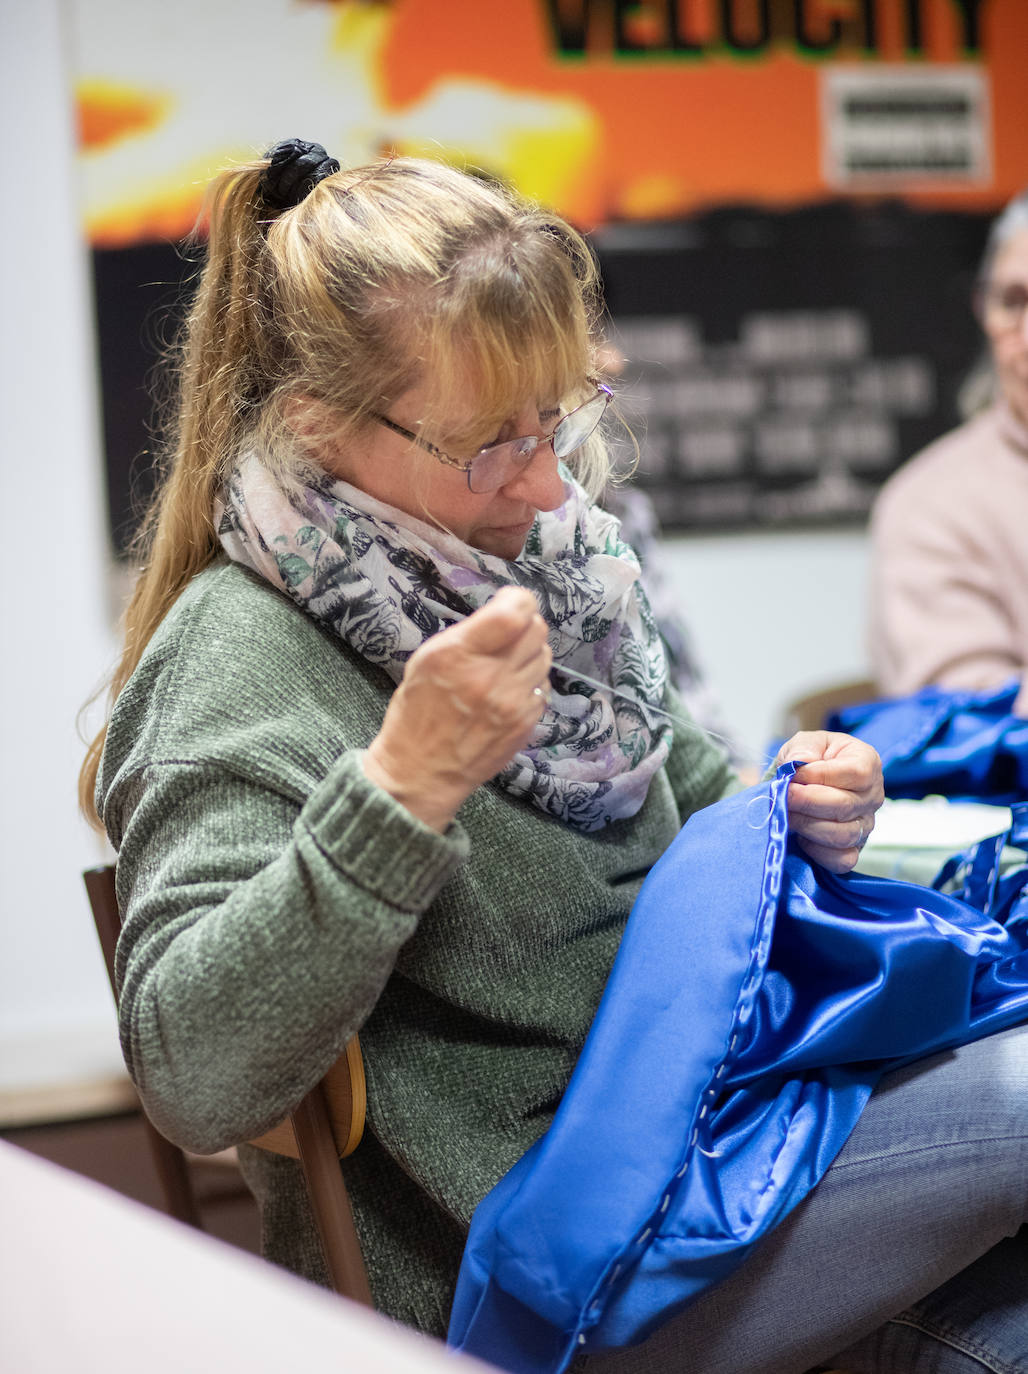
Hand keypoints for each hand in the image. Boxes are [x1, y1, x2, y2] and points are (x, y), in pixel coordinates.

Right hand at [363, 587, 551, 831]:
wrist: (422, 771)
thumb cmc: (417, 713)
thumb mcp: (426, 661)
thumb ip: (466, 636)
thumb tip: (503, 615)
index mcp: (459, 655)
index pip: (514, 614)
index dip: (519, 601)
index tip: (510, 602)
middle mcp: (491, 677)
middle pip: (537, 630)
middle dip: (526, 625)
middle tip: (509, 635)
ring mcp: (513, 703)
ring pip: (545, 657)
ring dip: (530, 655)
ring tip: (506, 666)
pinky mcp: (526, 723)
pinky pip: (544, 688)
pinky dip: (531, 684)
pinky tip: (509, 693)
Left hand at [774, 731, 883, 873]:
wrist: (805, 785)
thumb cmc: (810, 760)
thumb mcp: (805, 743)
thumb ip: (803, 748)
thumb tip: (800, 763)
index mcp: (868, 763)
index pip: (855, 773)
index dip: (820, 776)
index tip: (793, 775)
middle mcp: (873, 796)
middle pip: (845, 806)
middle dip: (806, 802)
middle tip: (781, 796)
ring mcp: (866, 825)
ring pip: (842, 834)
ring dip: (807, 825)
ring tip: (786, 814)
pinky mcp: (854, 849)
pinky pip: (842, 859)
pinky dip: (817, 851)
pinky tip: (801, 836)